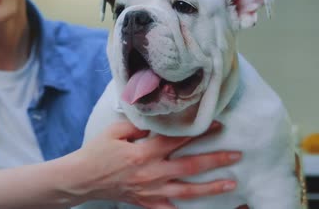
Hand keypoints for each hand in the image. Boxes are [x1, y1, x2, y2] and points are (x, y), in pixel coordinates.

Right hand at [65, 121, 240, 208]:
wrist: (82, 179)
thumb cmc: (96, 152)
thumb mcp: (114, 131)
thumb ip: (137, 124)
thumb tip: (157, 118)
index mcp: (144, 152)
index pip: (178, 140)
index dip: (200, 132)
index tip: (218, 125)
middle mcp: (152, 173)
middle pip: (191, 166)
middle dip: (216, 159)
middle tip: (236, 154)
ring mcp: (151, 191)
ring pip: (188, 190)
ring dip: (212, 187)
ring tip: (232, 183)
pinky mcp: (148, 203)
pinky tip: (202, 208)